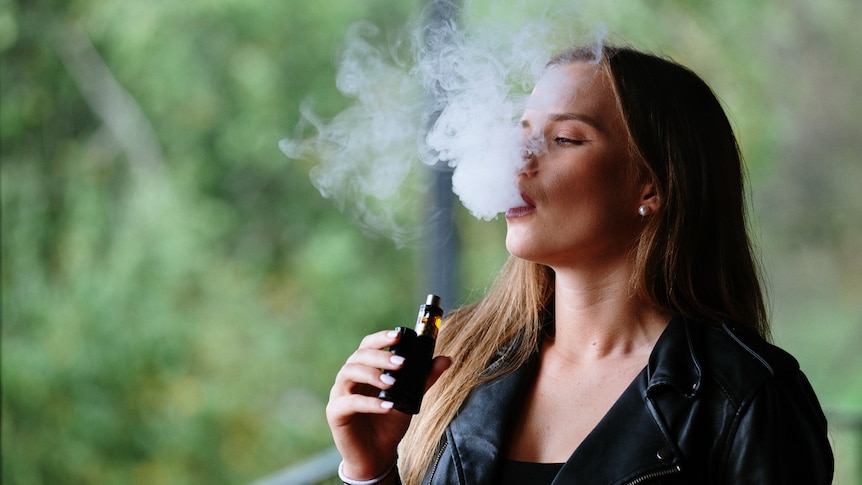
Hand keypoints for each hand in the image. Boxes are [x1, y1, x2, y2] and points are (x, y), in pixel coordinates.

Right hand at [326, 329, 450, 479]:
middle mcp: (349, 378)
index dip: (381, 337)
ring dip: (372, 374)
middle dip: (380, 356)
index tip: (399, 335)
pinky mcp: (336, 413)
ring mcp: (339, 394)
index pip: (368, 345)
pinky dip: (369, 402)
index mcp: (365, 370)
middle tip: (401, 363)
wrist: (377, 456)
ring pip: (349, 373)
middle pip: (358, 356)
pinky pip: (350, 402)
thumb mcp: (410, 399)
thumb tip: (446, 359)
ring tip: (393, 383)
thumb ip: (424, 379)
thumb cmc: (389, 424)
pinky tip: (387, 406)